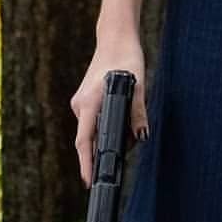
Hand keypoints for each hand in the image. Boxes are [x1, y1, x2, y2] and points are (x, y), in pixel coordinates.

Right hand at [69, 32, 149, 188]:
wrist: (115, 38)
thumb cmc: (126, 58)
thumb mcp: (138, 85)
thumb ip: (137, 112)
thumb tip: (141, 136)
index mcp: (90, 101)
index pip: (84, 141)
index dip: (86, 164)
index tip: (89, 182)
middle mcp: (80, 104)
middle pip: (89, 139)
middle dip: (106, 150)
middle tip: (129, 147)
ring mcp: (81, 101)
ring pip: (93, 130)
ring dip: (109, 136)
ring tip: (131, 127)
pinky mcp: (85, 99)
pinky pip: (93, 121)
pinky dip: (106, 126)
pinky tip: (123, 119)